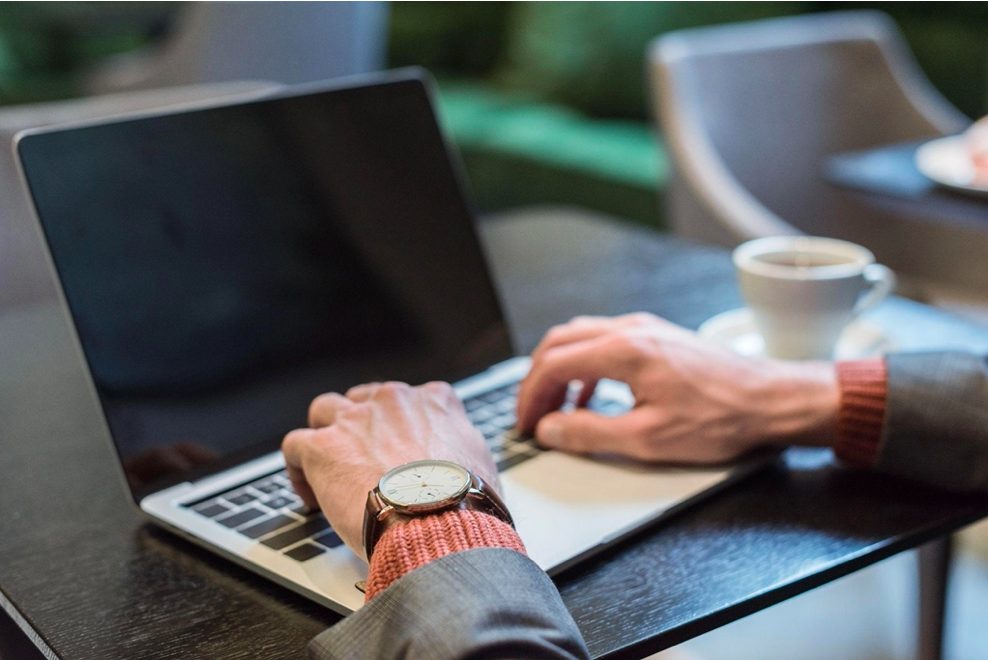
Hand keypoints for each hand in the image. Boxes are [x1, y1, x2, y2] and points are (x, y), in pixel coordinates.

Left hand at [282, 381, 497, 559]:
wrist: (437, 520)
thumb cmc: (463, 502)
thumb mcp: (481, 462)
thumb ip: (462, 449)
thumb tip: (461, 463)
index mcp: (433, 402)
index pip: (410, 398)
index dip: (399, 424)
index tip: (398, 448)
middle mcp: (392, 401)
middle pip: (364, 399)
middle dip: (360, 425)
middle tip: (364, 460)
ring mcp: (355, 420)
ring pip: (324, 410)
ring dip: (325, 436)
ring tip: (328, 468)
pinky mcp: (323, 447)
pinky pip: (295, 445)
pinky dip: (297, 468)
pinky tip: (309, 493)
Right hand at [516, 313, 838, 462]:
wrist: (771, 400)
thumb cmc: (720, 419)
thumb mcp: (648, 439)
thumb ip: (590, 433)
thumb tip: (550, 429)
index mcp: (624, 350)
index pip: (554, 364)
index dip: (530, 396)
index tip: (525, 424)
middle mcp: (631, 330)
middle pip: (560, 343)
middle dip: (537, 379)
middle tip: (531, 414)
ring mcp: (646, 329)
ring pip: (581, 337)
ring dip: (560, 370)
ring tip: (555, 407)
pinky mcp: (659, 337)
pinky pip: (605, 342)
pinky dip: (585, 367)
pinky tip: (591, 397)